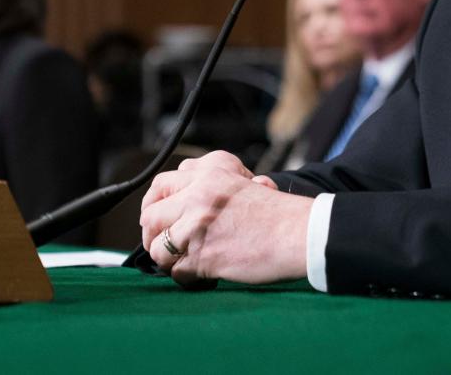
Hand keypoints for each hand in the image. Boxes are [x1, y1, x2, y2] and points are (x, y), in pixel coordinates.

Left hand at [139, 150, 308, 286]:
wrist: (301, 233)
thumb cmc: (278, 215)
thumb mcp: (243, 183)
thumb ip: (211, 186)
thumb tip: (179, 204)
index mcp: (210, 172)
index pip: (161, 183)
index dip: (156, 204)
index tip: (160, 217)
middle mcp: (200, 193)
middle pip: (149, 214)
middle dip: (151, 233)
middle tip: (163, 244)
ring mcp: (199, 224)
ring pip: (156, 246)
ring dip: (167, 259)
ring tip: (183, 263)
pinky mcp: (203, 254)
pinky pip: (176, 271)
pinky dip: (184, 278)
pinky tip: (199, 276)